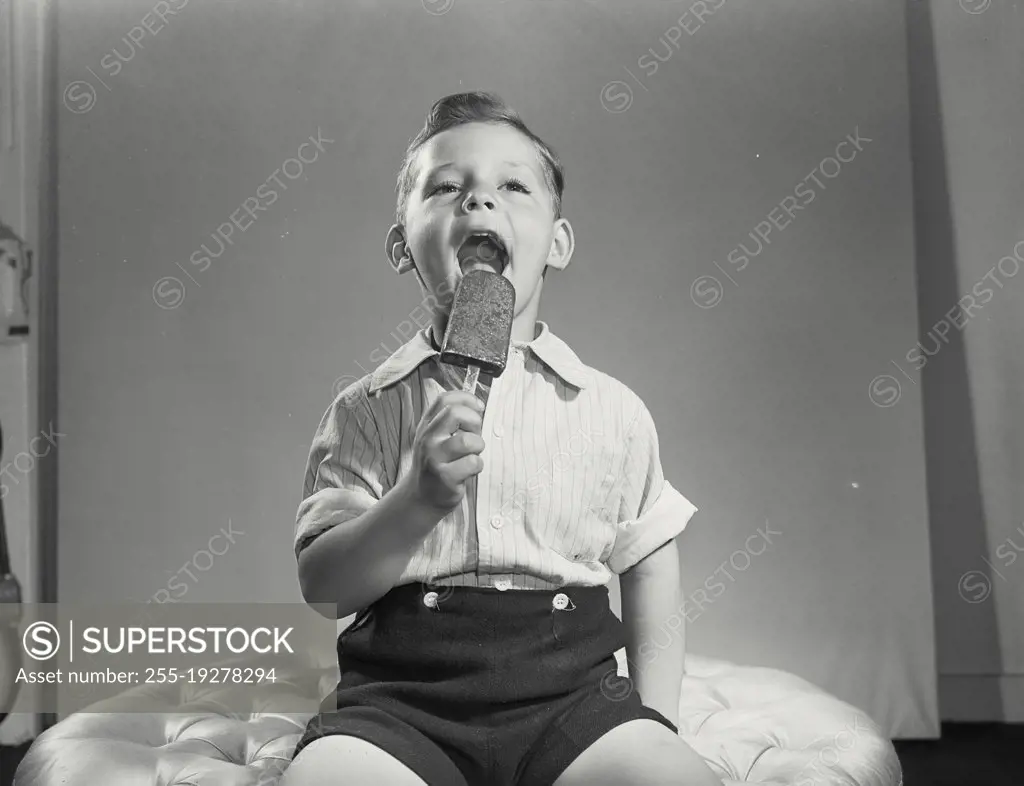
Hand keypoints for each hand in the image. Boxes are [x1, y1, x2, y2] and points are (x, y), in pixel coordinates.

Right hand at [406, 390, 485, 514]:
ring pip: (468, 441)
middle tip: (474, 436)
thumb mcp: (436, 438)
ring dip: (477, 447)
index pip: (445, 400)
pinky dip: (477, 466)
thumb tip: (477, 406)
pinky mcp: (445, 477)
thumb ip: (451, 421)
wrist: (422, 497)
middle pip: (455, 413)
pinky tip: (468, 471)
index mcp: (427, 425)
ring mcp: (434, 458)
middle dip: (474, 422)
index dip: (467, 399)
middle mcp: (428, 439)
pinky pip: (473, 463)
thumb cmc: (436, 464)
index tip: (478, 408)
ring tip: (471, 455)